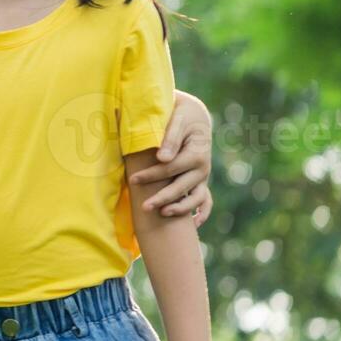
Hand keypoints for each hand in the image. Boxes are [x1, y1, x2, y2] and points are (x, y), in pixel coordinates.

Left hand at [130, 89, 213, 225]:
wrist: (194, 115)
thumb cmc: (181, 115)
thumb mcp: (177, 120)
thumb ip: (170, 138)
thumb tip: (162, 158)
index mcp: (196, 153)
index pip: (171, 169)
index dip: (152, 175)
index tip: (133, 180)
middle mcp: (202, 168)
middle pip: (182, 187)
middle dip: (162, 198)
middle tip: (144, 207)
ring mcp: (203, 177)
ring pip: (196, 199)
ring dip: (180, 208)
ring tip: (162, 214)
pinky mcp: (201, 181)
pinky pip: (206, 201)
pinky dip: (201, 213)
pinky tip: (191, 225)